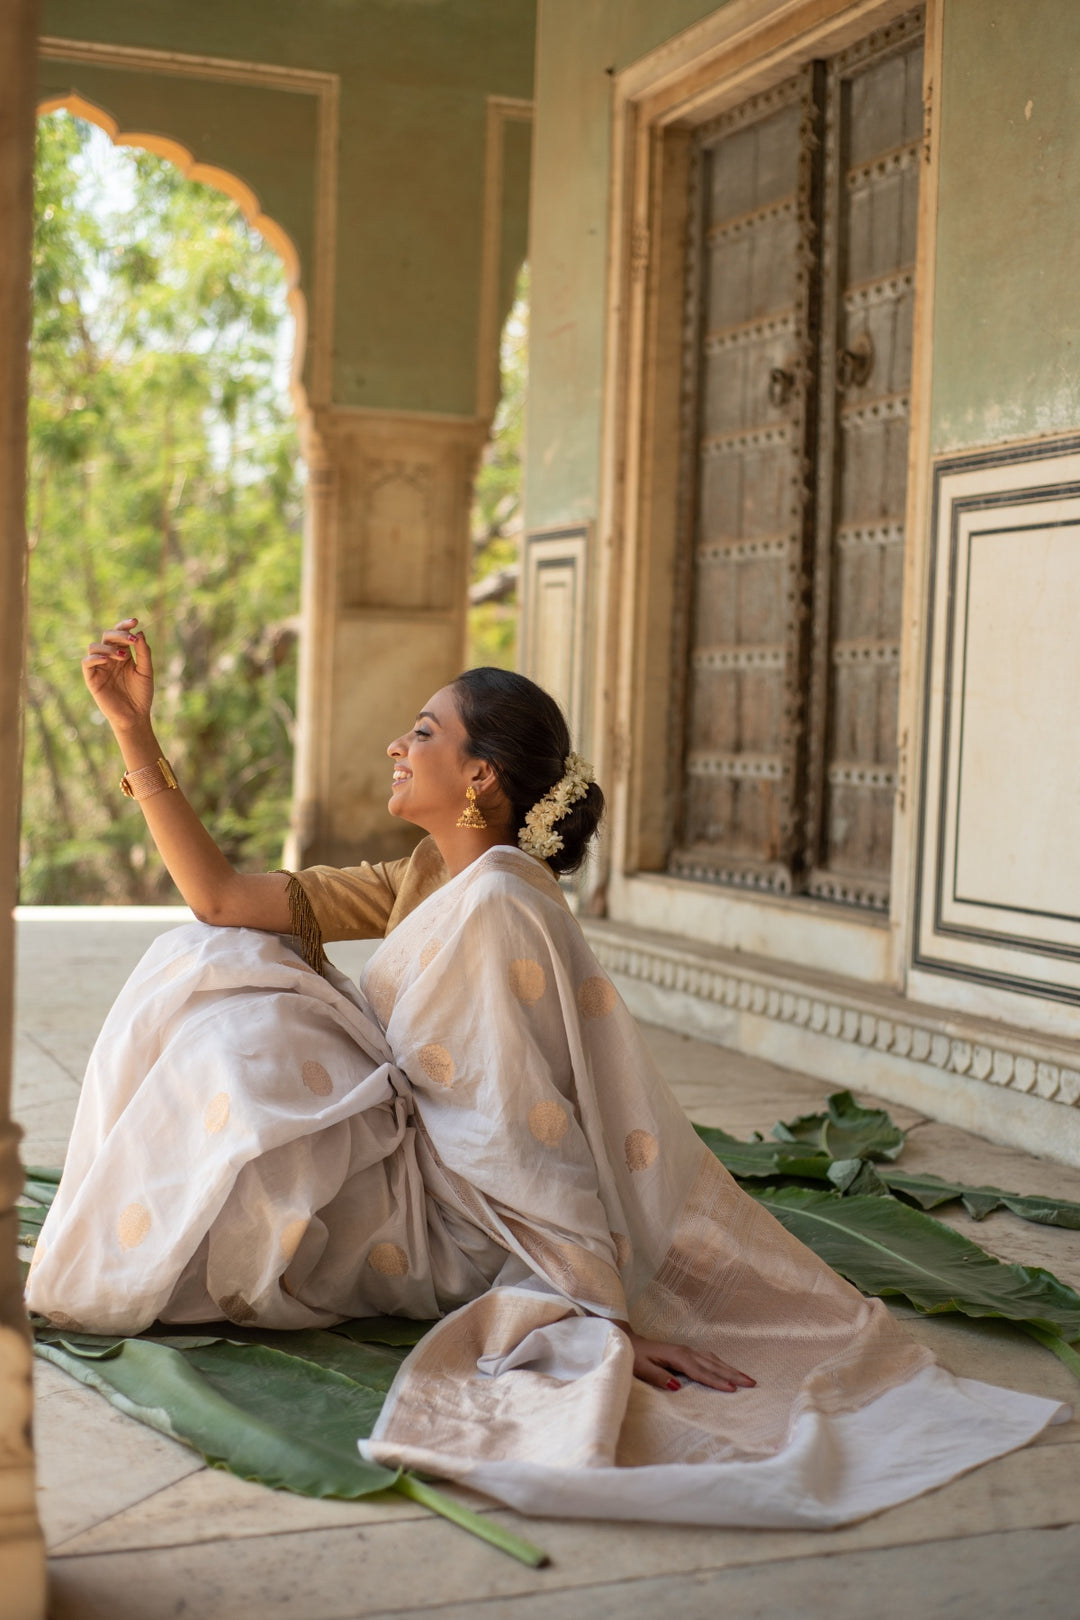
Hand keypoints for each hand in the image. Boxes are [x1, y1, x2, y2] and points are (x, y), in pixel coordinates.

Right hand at [82, 617, 154, 733]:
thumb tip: (139, 633)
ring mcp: (100, 668)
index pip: (120, 634)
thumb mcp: (146, 671)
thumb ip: (143, 653)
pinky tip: (107, 659)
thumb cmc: (142, 694)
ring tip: (123, 656)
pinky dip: (95, 657)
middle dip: (119, 634)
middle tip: (131, 640)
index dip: (125, 625)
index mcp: (123, 654)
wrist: (135, 716)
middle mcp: (110, 658)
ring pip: (94, 646)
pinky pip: (87, 663)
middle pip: (107, 636)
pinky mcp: (92, 679)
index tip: (135, 621)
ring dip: (108, 647)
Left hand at [626, 1332, 755, 1393]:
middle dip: (733, 1374)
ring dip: (730, 1369)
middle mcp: (686, 1352)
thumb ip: (658, 1377)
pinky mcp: (686, 1352)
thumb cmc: (634, 1356)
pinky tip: (727, 1369)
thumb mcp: (641, 1368)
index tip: (732, 1390)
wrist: (628, 1341)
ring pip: (713, 1360)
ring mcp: (687, 1350)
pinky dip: (721, 1365)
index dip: (716, 1381)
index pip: (700, 1372)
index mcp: (677, 1356)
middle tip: (751, 1383)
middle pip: (713, 1365)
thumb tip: (677, 1387)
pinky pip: (708, 1358)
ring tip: (746, 1378)